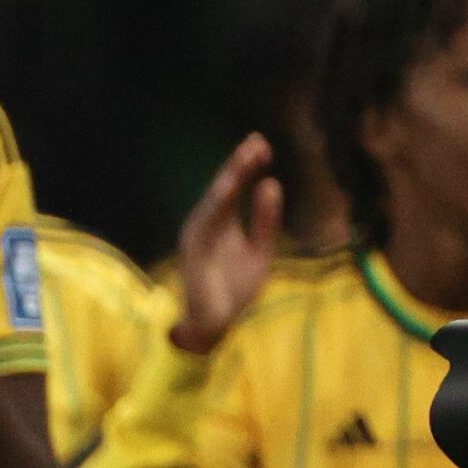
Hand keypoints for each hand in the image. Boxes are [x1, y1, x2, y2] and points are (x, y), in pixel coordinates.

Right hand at [164, 130, 281, 353]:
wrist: (214, 326)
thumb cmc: (233, 288)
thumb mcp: (260, 249)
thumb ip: (265, 219)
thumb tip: (271, 183)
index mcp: (221, 223)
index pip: (234, 188)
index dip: (247, 166)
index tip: (265, 145)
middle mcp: (206, 225)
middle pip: (222, 189)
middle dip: (239, 165)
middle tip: (257, 141)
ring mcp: (198, 238)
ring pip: (214, 202)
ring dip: (229, 179)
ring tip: (244, 158)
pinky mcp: (195, 253)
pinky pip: (207, 223)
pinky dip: (217, 204)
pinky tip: (230, 188)